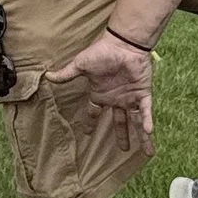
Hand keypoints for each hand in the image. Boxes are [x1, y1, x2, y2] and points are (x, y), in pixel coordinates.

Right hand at [48, 29, 155, 149]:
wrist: (123, 44)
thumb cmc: (101, 53)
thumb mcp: (80, 65)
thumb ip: (67, 74)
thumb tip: (48, 76)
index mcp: (100, 94)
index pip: (95, 113)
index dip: (91, 123)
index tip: (87, 134)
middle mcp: (116, 99)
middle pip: (119, 123)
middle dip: (122, 137)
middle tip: (123, 151)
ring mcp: (130, 97)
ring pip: (135, 121)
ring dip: (141, 137)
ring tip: (148, 153)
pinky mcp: (143, 93)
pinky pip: (146, 110)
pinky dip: (147, 121)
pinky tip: (149, 132)